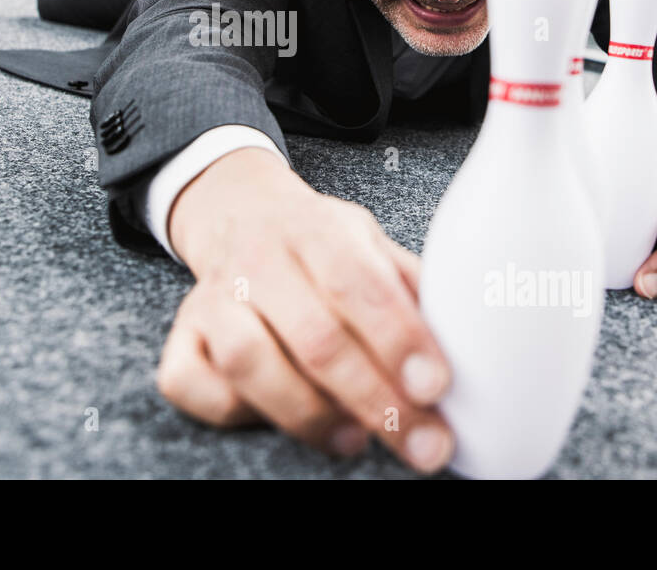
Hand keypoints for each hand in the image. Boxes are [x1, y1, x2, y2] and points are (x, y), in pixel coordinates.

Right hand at [155, 147, 454, 472]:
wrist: (236, 211)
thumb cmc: (317, 242)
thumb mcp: (369, 240)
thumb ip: (410, 286)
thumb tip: (475, 341)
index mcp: (315, 230)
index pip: (359, 283)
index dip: (399, 339)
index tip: (437, 386)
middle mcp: (259, 261)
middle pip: (314, 336)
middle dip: (375, 398)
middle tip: (423, 444)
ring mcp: (211, 299)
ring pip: (250, 363)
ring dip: (310, 413)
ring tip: (355, 438)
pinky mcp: (180, 336)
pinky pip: (193, 385)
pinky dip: (233, 412)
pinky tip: (276, 418)